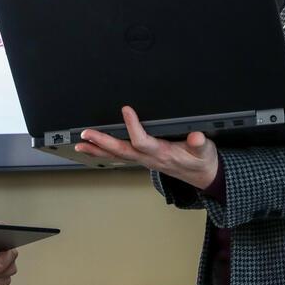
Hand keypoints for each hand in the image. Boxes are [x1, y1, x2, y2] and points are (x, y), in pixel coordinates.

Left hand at [75, 106, 218, 189]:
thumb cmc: (200, 160)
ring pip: (116, 155)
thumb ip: (200, 144)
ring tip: (80, 143)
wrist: (201, 174)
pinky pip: (118, 157)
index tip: (126, 109)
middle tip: (86, 134)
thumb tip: (196, 137)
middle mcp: (149, 158)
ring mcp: (143, 160)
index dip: (133, 126)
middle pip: (121, 151)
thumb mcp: (205, 151)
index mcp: (163, 153)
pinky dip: (103, 152)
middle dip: (102, 142)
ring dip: (96, 149)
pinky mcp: (141, 158)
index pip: (143, 141)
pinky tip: (92, 149)